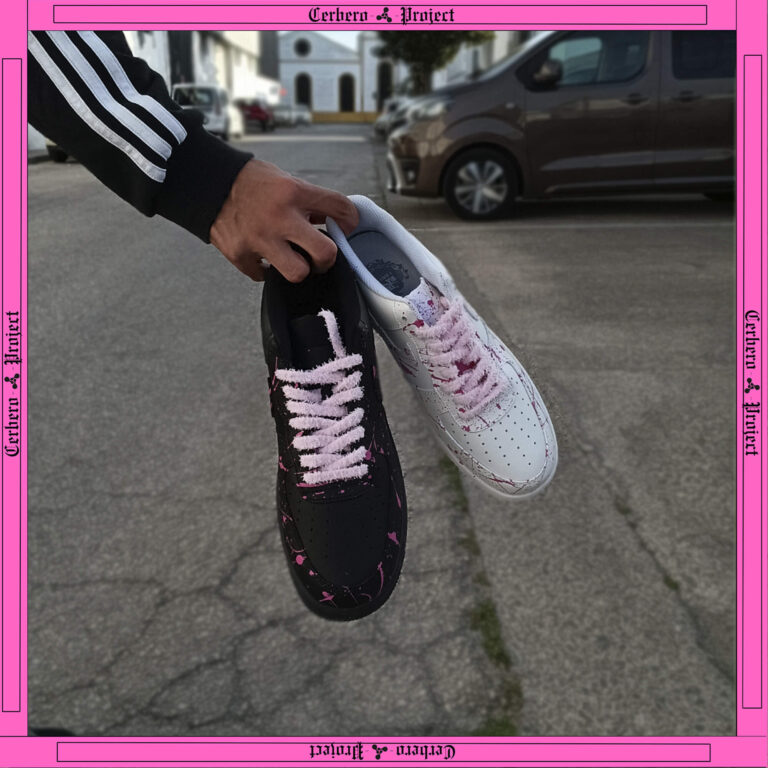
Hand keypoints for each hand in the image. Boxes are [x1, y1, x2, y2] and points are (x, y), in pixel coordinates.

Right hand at [209, 158, 358, 281]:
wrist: (206, 183)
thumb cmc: (249, 182)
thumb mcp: (284, 180)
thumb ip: (308, 201)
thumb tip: (333, 219)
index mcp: (293, 192)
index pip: (338, 207)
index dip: (350, 220)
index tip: (348, 226)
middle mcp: (279, 218)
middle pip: (324, 253)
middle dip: (327, 258)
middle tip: (320, 257)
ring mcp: (259, 239)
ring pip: (297, 273)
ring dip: (298, 268)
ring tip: (293, 259)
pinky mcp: (240, 254)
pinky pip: (264, 275)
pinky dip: (266, 269)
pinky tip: (263, 255)